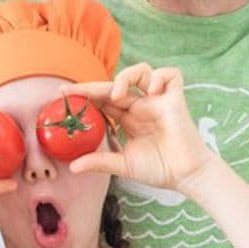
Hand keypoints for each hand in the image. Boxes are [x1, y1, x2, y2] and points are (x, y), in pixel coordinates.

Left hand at [67, 65, 211, 193]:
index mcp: (128, 118)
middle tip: (73, 92)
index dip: (85, 95)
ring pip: (141, 71)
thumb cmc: (159, 169)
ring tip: (118, 95)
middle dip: (93, 86)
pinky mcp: (175, 99)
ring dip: (126, 77)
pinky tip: (152, 92)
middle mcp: (141, 105)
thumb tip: (72, 167)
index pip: (103, 100)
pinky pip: (171, 75)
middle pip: (115, 84)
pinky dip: (159, 77)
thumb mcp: (123, 165)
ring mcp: (158, 100)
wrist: (185, 176)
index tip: (63, 96)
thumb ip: (99, 161)